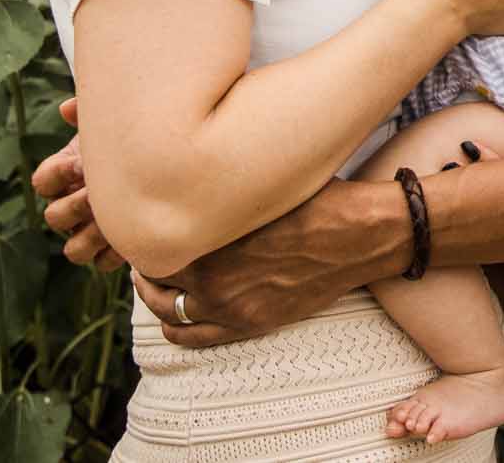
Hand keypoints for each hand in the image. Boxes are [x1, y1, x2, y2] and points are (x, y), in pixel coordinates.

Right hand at [30, 97, 125, 270]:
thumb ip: (93, 112)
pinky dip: (114, 254)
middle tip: (98, 193)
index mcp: (69, 175)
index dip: (56, 174)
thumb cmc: (141, 139)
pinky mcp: (115, 249)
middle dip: (75, 205)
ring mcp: (92, 230)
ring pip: (73, 250)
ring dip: (90, 236)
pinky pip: (102, 263)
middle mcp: (74, 206)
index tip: (80, 162)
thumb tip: (66, 109)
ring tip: (114, 222)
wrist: (176, 167)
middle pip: (54, 218)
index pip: (42, 182)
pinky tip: (134, 234)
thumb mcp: (121, 122)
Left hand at [131, 178, 393, 347]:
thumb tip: (193, 166)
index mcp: (210, 238)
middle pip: (153, 277)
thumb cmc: (314, 199)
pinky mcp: (249, 324)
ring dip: (155, 295)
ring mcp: (229, 307)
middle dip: (146, 262)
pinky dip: (174, 327)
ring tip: (155, 280)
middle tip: (146, 248)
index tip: (148, 219)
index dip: (145, 229)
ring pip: (166, 311)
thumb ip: (220, 188)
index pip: (152, 241)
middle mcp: (212, 278)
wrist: (358, 235)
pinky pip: (192, 337)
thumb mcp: (260, 184)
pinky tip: (171, 314)